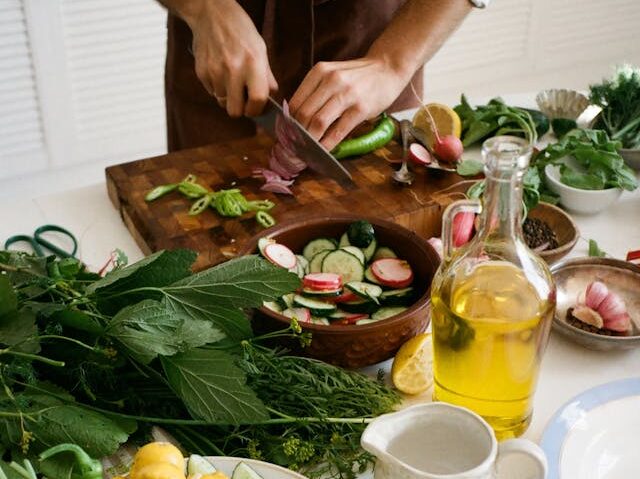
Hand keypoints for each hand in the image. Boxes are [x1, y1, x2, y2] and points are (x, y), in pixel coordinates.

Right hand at [187, 0, 276, 116]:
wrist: (211, 14)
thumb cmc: (240, 31)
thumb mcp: (260, 49)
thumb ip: (267, 76)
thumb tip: (271, 99)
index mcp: (253, 64)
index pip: (257, 100)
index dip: (257, 110)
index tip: (255, 108)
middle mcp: (233, 70)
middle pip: (234, 111)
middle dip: (240, 109)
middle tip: (242, 100)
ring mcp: (215, 72)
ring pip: (222, 102)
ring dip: (228, 97)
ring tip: (231, 80)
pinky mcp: (201, 72)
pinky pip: (211, 92)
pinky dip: (217, 87)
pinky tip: (220, 72)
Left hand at [288, 57, 407, 149]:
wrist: (388, 67)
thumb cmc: (357, 76)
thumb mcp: (333, 75)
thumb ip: (315, 92)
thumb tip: (296, 120)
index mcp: (319, 72)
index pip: (295, 102)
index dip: (287, 123)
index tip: (287, 136)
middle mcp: (331, 80)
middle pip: (303, 114)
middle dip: (296, 135)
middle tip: (294, 148)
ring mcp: (347, 94)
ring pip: (318, 122)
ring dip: (310, 141)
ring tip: (306, 152)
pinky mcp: (361, 108)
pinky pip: (338, 131)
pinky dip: (328, 144)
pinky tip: (324, 151)